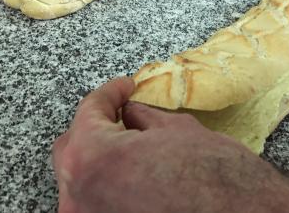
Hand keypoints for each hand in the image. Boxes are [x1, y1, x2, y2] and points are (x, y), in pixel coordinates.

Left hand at [52, 77, 288, 212]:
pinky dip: (109, 183)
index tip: (124, 88)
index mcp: (92, 158)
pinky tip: (134, 172)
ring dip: (102, 155)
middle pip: (73, 147)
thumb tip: (130, 113)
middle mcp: (78, 196)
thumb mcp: (175, 130)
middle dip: (99, 124)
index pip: (89, 111)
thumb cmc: (215, 175)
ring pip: (82, 177)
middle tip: (125, 111)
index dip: (110, 93)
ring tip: (131, 142)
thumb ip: (141, 117)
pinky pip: (96, 201)